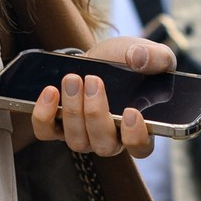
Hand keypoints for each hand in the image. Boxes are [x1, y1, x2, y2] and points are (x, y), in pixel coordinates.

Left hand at [28, 37, 172, 160]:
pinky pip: (46, 132)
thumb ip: (156, 57)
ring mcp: (83, 136)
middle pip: (104, 145)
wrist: (99, 57)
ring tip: (73, 79)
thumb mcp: (148, 53)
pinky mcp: (58, 127)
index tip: (131, 112)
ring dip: (73, 110)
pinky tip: (50, 92)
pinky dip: (44, 115)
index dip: (136, 136)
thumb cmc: (127, 61)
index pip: (140, 147)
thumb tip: (140, 59)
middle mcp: (111, 139)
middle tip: (94, 81)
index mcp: (139, 128)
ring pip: (76, 141)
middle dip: (96, 113)